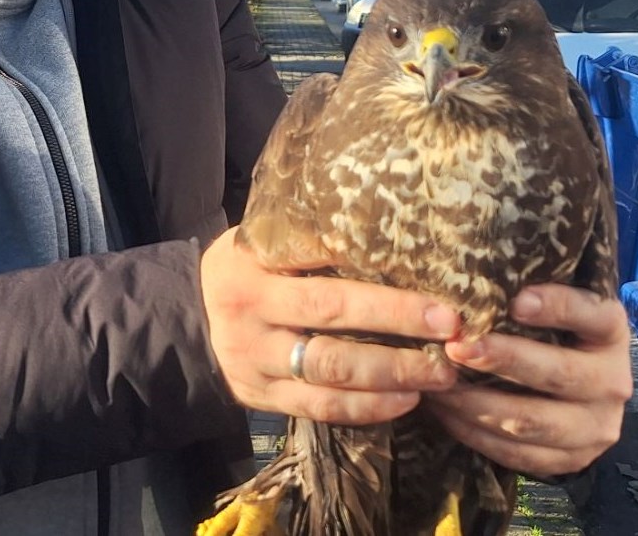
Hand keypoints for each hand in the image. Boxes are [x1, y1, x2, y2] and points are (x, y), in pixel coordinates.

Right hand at [200, 227, 459, 424]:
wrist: (184, 321)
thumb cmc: (243, 268)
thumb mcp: (260, 241)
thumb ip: (307, 238)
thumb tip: (392, 229)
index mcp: (253, 270)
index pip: (324, 279)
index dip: (385, 294)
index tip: (440, 296)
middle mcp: (251, 318)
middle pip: (332, 326)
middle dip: (399, 328)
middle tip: (453, 331)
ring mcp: (255, 363)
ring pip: (330, 375)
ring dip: (392, 376)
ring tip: (441, 373)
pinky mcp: (262, 398)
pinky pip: (320, 409)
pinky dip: (367, 408)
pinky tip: (406, 400)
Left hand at [428, 284, 632, 476]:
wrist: (576, 398)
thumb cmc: (548, 336)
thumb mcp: (548, 311)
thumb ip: (522, 297)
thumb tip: (469, 277)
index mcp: (610, 332)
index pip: (592, 314)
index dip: (557, 307)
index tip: (514, 301)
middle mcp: (613, 381)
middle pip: (557, 373)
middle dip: (501, 359)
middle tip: (456, 347)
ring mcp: (596, 427)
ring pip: (531, 420)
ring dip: (475, 402)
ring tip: (436, 383)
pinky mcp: (573, 460)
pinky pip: (518, 453)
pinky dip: (475, 433)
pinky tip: (445, 412)